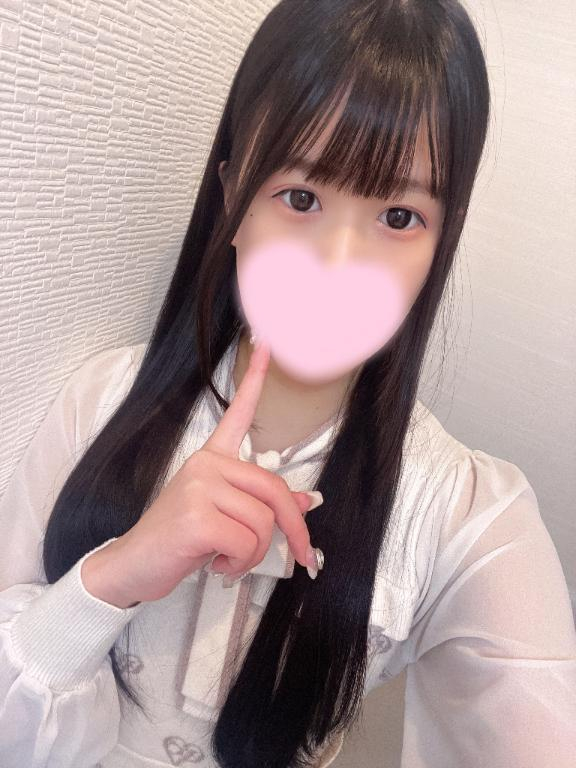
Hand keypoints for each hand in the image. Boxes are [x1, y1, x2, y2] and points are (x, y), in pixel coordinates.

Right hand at [81, 339, 319, 606]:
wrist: (133, 566)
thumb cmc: (179, 541)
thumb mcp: (224, 518)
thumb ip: (261, 505)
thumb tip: (308, 501)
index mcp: (212, 458)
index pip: (238, 412)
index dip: (256, 379)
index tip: (267, 343)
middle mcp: (206, 464)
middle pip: (274, 490)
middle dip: (294, 530)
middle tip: (301, 557)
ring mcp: (199, 486)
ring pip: (263, 522)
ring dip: (254, 554)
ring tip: (227, 557)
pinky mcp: (196, 516)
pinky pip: (247, 541)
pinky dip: (239, 564)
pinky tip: (215, 564)